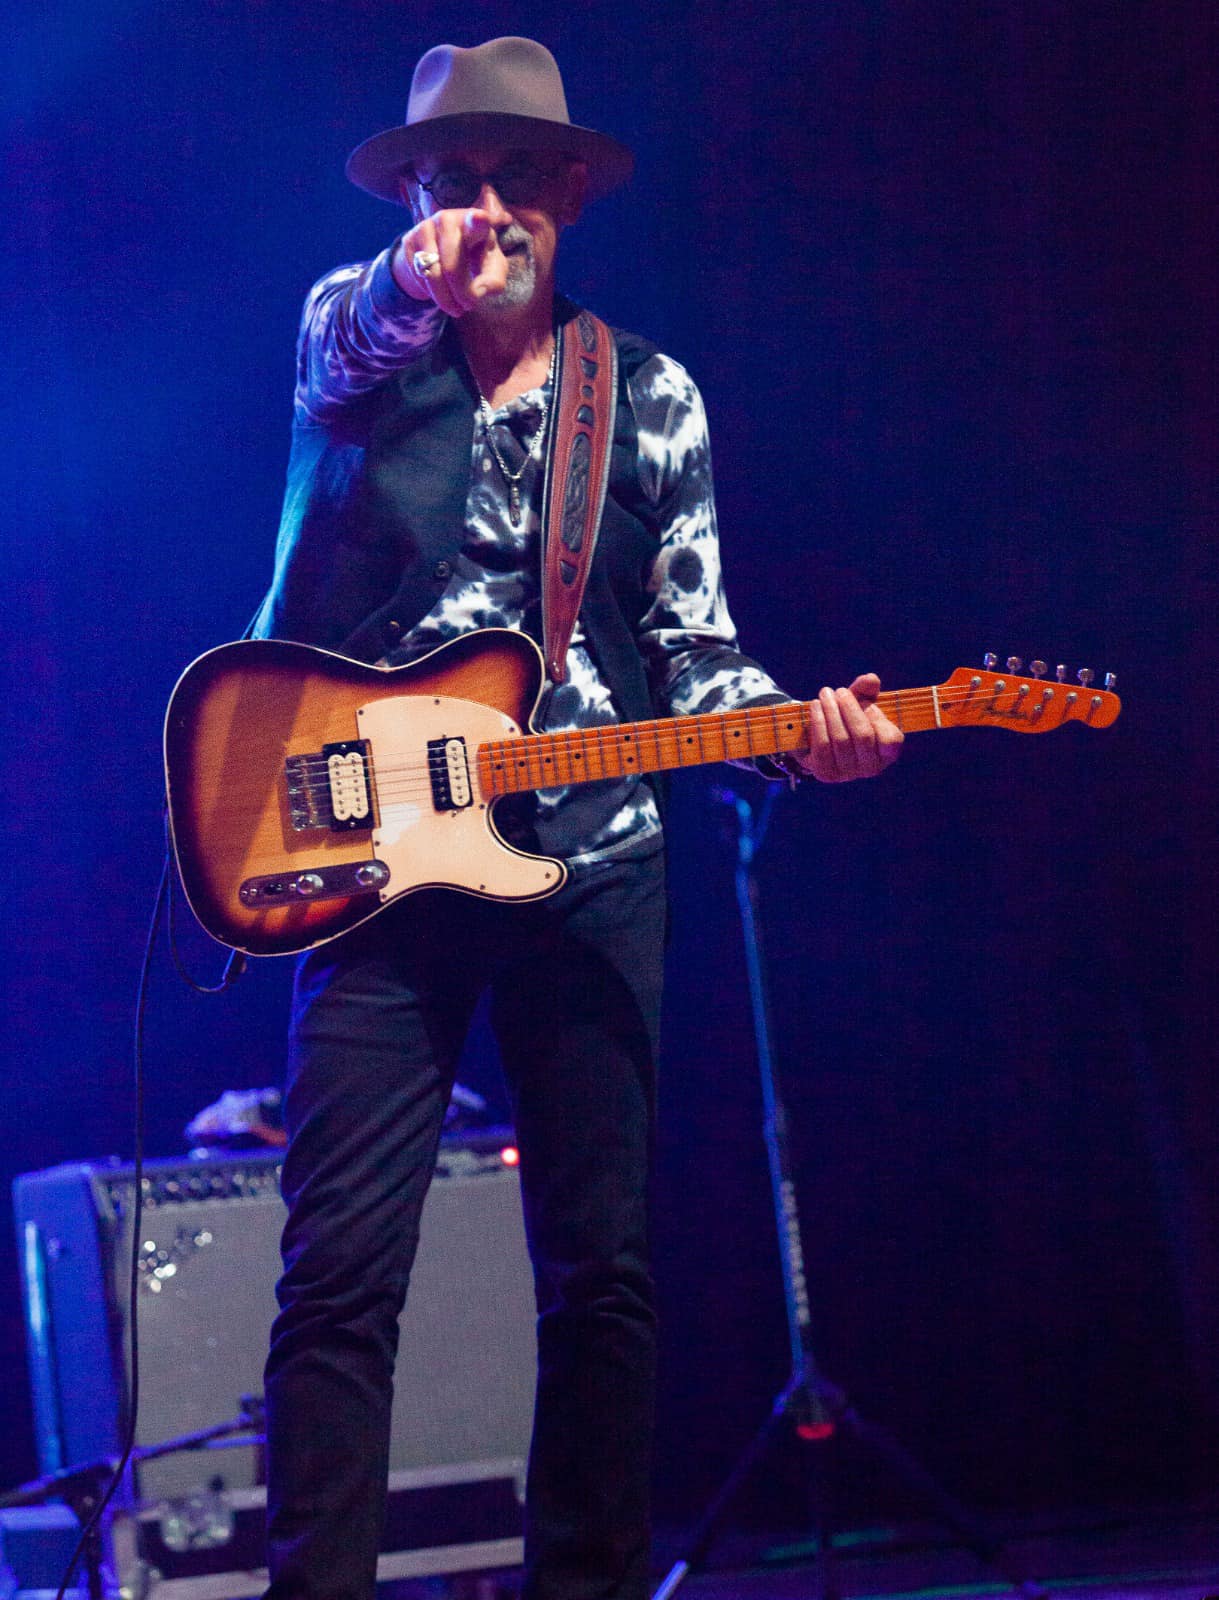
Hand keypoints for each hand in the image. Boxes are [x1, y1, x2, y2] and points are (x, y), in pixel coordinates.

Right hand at [391, 208, 508, 316]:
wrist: (443, 251)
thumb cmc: (476, 259)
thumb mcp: (492, 271)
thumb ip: (494, 282)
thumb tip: (476, 292)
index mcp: (475, 223)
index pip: (476, 221)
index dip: (478, 221)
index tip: (480, 219)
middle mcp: (448, 219)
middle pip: (452, 266)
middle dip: (460, 293)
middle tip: (468, 306)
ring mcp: (425, 227)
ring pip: (432, 274)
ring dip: (445, 298)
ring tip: (456, 308)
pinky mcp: (409, 240)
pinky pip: (419, 276)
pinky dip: (431, 292)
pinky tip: (440, 292)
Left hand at [797, 673, 903, 782]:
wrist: (817, 738)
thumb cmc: (847, 718)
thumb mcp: (860, 701)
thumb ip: (867, 689)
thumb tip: (870, 679)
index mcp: (887, 753)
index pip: (890, 740)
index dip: (877, 718)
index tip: (866, 701)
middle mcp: (871, 767)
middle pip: (862, 736)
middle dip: (849, 708)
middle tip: (838, 690)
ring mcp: (848, 773)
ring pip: (841, 740)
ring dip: (831, 712)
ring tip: (825, 694)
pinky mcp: (827, 774)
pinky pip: (822, 746)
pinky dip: (818, 722)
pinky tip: (815, 706)